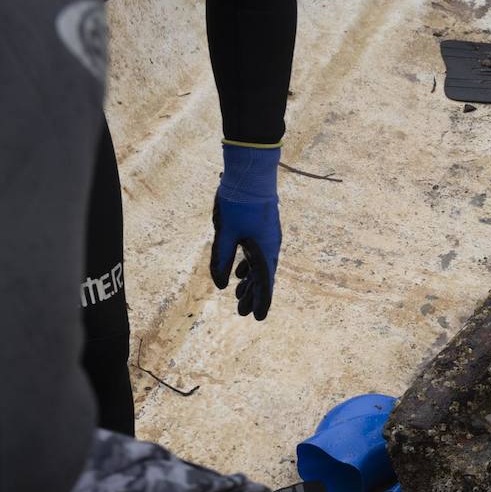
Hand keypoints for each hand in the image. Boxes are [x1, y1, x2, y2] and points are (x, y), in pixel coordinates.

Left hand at [210, 142, 281, 319]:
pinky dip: (248, 266)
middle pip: (262, 278)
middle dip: (252, 295)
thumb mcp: (225, 234)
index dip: (261, 302)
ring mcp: (267, 238)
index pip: (265, 284)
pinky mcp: (262, 230)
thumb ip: (221, 259)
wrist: (251, 174)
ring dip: (249, 281)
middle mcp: (270, 247)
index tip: (257, 318)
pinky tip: (239, 271)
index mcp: (265, 251)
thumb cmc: (238, 203)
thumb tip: (220, 285)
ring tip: (238, 294)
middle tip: (241, 312)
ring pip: (259, 266)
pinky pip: (257, 255)